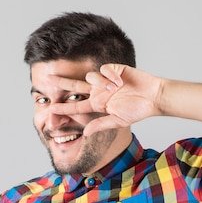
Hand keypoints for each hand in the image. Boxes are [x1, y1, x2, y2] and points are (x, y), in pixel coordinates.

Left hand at [49, 64, 163, 135]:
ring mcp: (105, 80)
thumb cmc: (138, 110)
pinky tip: (120, 81)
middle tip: (48, 78)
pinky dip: (110, 76)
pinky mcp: (114, 69)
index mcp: (98, 104)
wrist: (153, 96)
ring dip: (101, 83)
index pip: (77, 105)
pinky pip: (104, 69)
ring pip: (91, 77)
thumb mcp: (118, 120)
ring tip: (115, 89)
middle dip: (62, 82)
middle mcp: (99, 91)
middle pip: (75, 86)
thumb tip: (85, 133)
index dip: (64, 106)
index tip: (50, 108)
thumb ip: (101, 124)